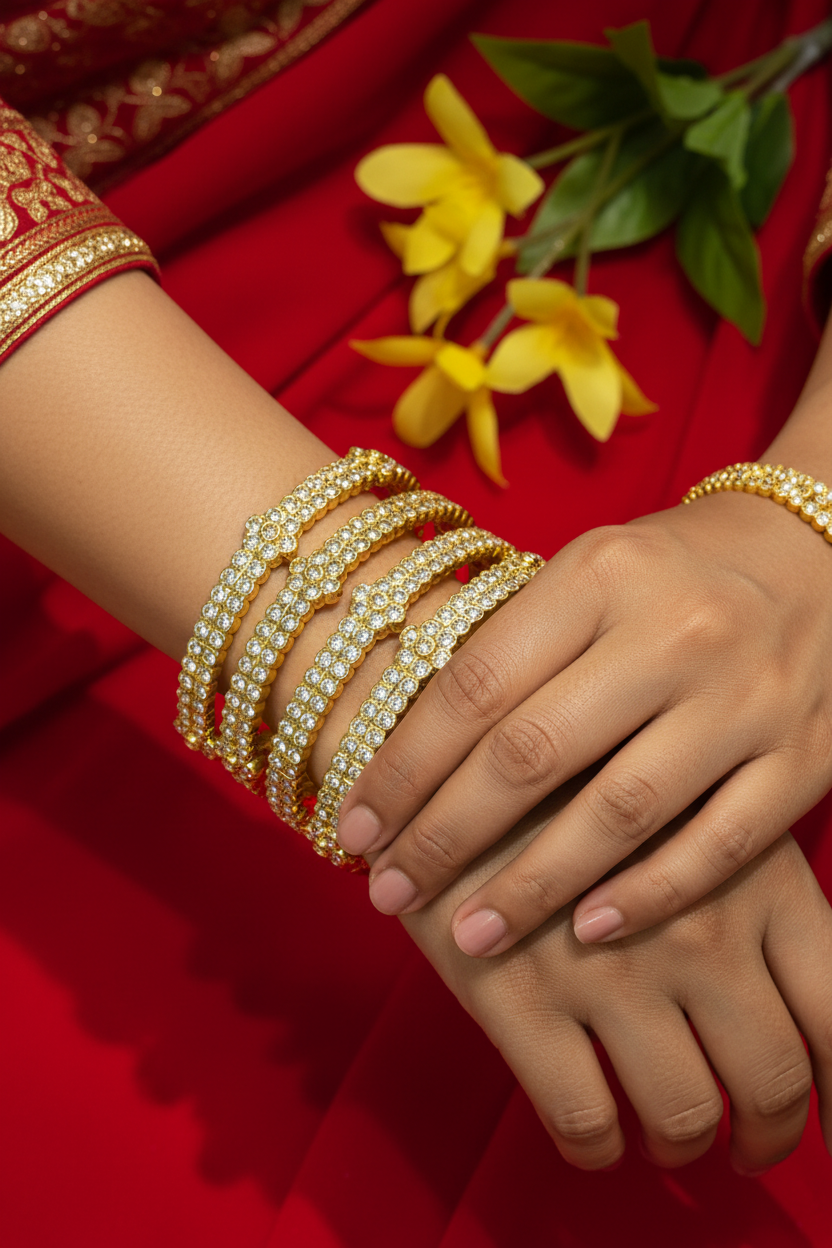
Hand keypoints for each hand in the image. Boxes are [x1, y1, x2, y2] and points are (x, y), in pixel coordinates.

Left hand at [337, 490, 831, 953]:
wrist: (823, 553)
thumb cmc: (675, 571)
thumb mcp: (590, 573)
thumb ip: (515, 645)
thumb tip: (403, 748)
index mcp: (601, 575)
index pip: (476, 683)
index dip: (404, 766)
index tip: (355, 827)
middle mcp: (674, 633)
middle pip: (531, 755)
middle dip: (444, 838)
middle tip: (388, 894)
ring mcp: (745, 700)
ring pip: (618, 813)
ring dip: (532, 886)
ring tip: (468, 934)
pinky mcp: (804, 759)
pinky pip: (716, 846)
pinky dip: (647, 896)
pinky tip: (586, 930)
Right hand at [398, 787, 831, 1172]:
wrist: (444, 742)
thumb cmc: (572, 764)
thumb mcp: (681, 788)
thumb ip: (738, 869)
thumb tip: (780, 971)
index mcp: (752, 874)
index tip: (826, 1116)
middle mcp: (699, 928)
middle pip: (771, 1079)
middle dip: (768, 1133)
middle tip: (750, 1142)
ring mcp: (610, 966)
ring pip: (683, 1112)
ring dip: (684, 1143)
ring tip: (670, 1138)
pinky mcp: (521, 995)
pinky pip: (582, 1116)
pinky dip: (597, 1146)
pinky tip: (595, 1135)